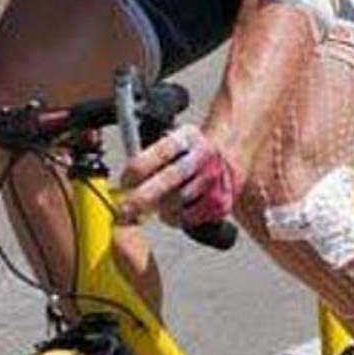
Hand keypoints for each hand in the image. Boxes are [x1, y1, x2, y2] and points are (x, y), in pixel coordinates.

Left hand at [118, 125, 240, 228]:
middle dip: (142, 197)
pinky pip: (188, 218)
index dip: (138, 168)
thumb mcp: (173, 141)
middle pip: (170, 179)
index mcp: (189, 137)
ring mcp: (215, 180)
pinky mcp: (219, 203)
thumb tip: (124, 180)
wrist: (229, 158)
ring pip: (177, 201)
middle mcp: (205, 156)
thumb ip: (149, 155)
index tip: (124, 181)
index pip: (161, 151)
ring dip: (157, 207)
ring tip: (149, 206)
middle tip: (124, 209)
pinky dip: (173, 217)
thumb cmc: (190, 153)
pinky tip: (169, 210)